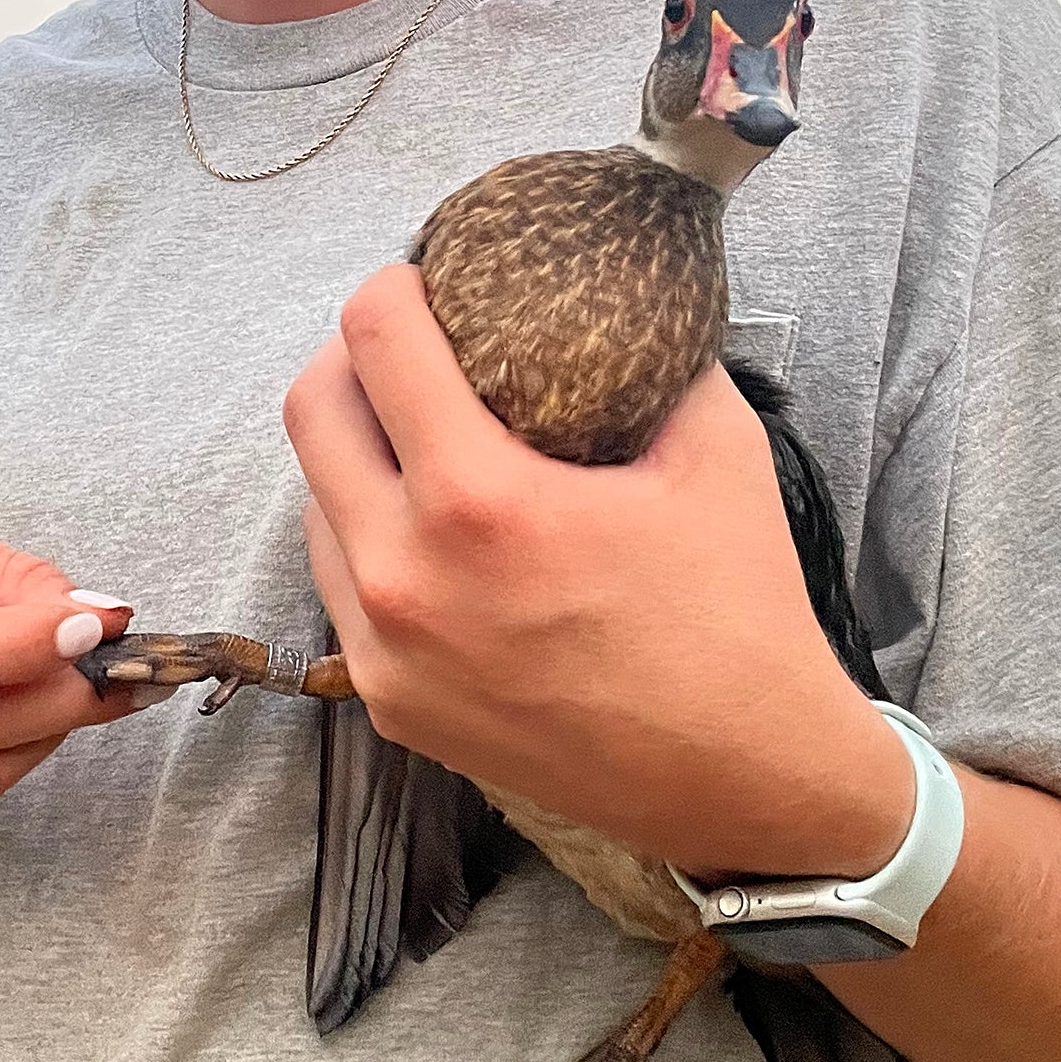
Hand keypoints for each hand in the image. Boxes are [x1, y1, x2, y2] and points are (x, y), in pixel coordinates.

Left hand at [286, 265, 910, 881]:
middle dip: (352, 356)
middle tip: (408, 343)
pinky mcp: (389, 704)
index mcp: (480, 502)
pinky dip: (366, 532)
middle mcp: (406, 576)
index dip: (392, 287)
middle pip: (312, 410)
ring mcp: (386, 651)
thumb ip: (654, 355)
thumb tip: (623, 293)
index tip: (422, 279)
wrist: (748, 782)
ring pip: (314, 501)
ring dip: (351, 448)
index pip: (374, 340)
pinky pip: (339, 584)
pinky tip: (424, 520)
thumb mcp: (715, 447)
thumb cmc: (737, 611)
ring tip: (413, 428)